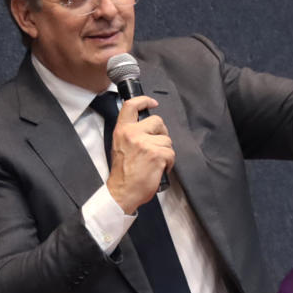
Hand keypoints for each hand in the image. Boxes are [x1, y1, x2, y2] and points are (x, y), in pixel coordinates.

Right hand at [104, 96, 174, 213]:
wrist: (122, 192)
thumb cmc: (123, 173)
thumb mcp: (120, 146)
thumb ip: (131, 134)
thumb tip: (148, 128)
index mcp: (122, 130)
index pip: (131, 106)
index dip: (144, 100)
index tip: (152, 103)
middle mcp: (133, 134)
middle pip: (158, 121)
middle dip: (162, 133)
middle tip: (157, 146)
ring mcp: (145, 144)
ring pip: (167, 140)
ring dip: (165, 152)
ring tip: (155, 162)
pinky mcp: (157, 155)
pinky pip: (171, 153)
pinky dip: (169, 163)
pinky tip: (159, 169)